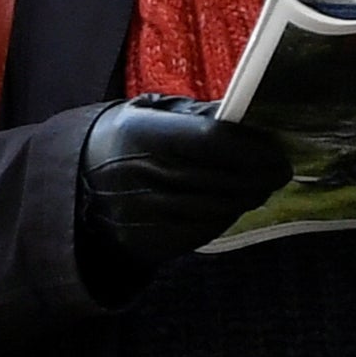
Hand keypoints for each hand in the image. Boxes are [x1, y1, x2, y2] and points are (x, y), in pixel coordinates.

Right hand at [76, 98, 292, 278]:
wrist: (75, 187)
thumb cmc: (124, 140)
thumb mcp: (150, 113)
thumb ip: (197, 116)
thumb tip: (247, 119)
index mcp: (141, 134)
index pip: (210, 141)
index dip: (251, 148)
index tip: (276, 150)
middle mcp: (142, 176)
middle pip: (220, 179)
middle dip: (258, 176)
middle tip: (280, 170)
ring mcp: (145, 214)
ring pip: (216, 209)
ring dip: (247, 197)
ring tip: (261, 185)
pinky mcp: (149, 242)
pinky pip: (202, 232)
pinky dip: (225, 217)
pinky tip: (232, 204)